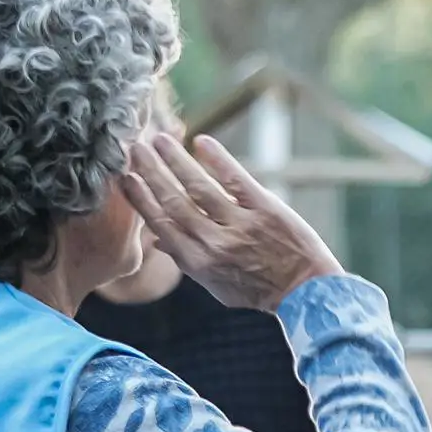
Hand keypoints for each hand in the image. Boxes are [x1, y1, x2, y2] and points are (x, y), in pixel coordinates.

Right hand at [121, 130, 343, 313]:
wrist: (306, 292)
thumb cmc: (258, 288)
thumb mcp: (217, 285)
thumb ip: (186, 260)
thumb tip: (156, 238)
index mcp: (198, 263)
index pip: (161, 224)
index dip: (141, 199)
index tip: (124, 177)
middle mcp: (215, 244)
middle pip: (174, 202)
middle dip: (151, 173)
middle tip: (134, 148)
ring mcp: (240, 226)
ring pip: (199, 188)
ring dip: (175, 161)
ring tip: (158, 139)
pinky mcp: (265, 210)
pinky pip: (236, 180)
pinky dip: (217, 159)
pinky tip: (201, 141)